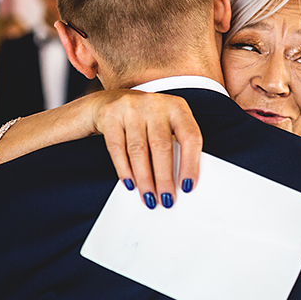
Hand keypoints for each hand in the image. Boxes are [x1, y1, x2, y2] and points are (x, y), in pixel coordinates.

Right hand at [91, 90, 202, 207]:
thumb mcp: (167, 124)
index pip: (190, 137)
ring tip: (148, 196)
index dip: (190, 164)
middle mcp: (155, 104)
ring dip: (145, 179)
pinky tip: (130, 184)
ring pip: (139, 150)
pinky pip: (117, 148)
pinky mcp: (110, 115)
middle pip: (161, 146)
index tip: (187, 186)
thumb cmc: (147, 118)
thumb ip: (176, 145)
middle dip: (164, 178)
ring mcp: (131, 108)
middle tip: (166, 199)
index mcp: (177, 107)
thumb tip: (182, 182)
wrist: (111, 100)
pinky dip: (124, 169)